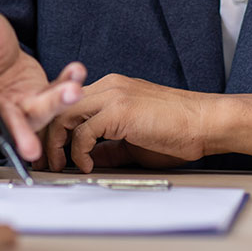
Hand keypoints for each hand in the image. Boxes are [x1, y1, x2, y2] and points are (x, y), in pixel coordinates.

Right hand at [0, 9, 85, 160]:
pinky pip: (53, 90)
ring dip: (55, 104)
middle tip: (32, 149)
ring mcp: (16, 104)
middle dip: (20, 134)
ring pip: (36, 110)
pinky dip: (67, 82)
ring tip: (72, 92)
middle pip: (5, 122)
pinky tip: (76, 72)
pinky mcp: (37, 94)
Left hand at [43, 75, 209, 172]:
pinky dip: (79, 152)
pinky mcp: (120, 109)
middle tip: (46, 160)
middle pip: (60, 104)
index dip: (54, 125)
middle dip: (47, 133)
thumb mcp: (134, 139)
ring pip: (66, 113)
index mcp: (112, 88)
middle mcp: (109, 85)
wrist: (205, 122)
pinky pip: (84, 132)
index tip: (51, 149)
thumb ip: (109, 145)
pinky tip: (88, 165)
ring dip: (57, 143)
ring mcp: (114, 94)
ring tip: (60, 164)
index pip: (69, 101)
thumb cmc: (177, 130)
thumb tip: (88, 158)